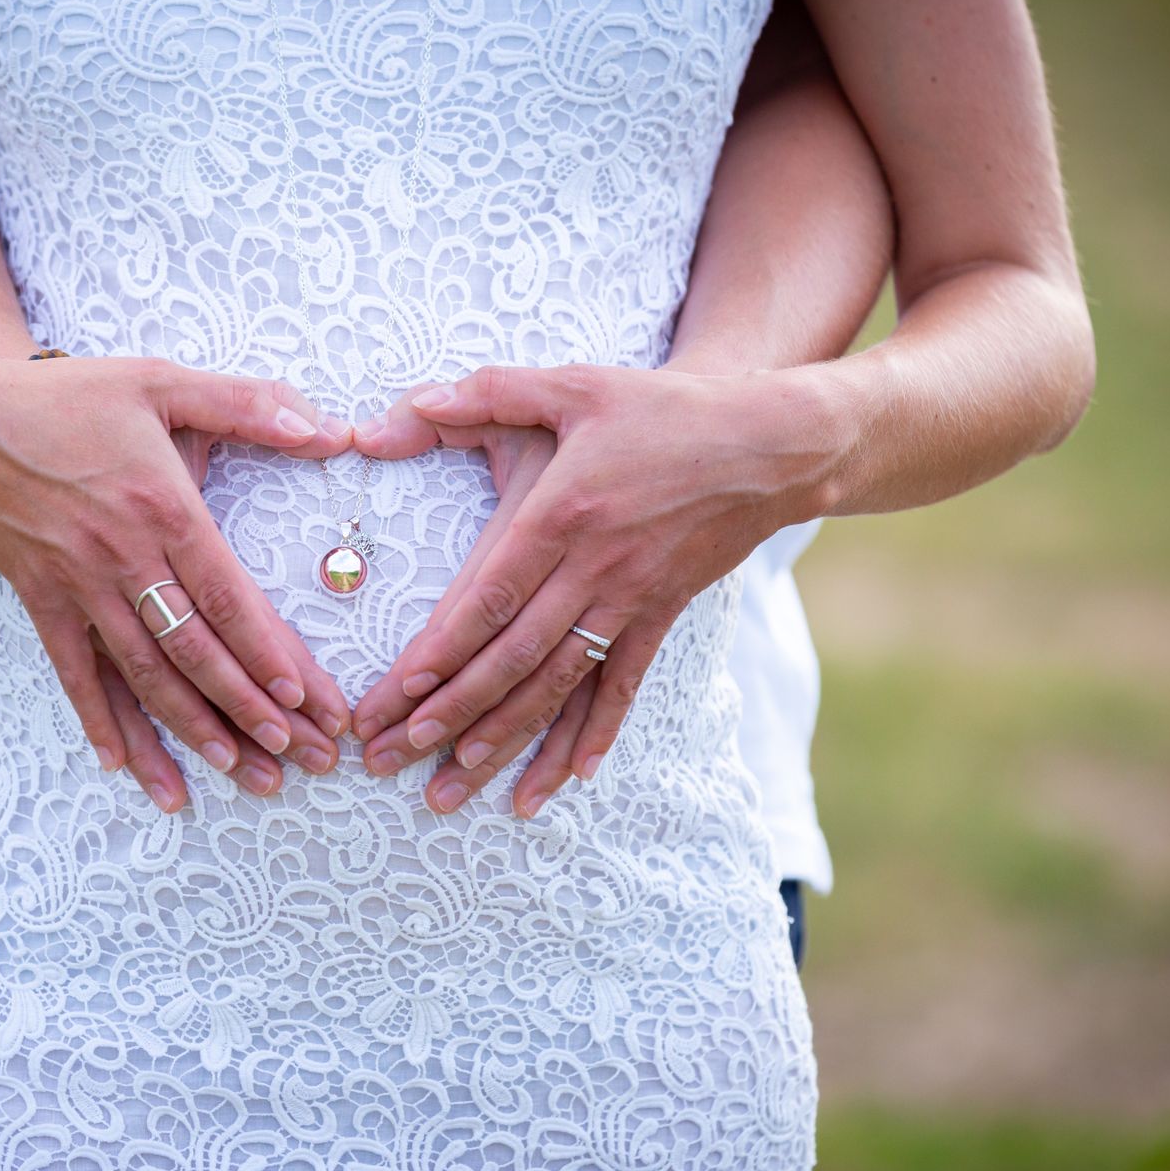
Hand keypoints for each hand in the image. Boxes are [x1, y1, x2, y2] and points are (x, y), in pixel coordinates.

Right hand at [0, 345, 355, 810]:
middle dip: (250, 710)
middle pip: (195, 651)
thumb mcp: (161, 380)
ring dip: (192, 730)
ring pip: (143, 675)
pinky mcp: (40, 600)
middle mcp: (123, 558)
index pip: (227, 597)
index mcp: (163, 507)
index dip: (267, 653)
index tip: (305, 699)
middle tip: (297, 758)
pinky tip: (125, 768)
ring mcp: (77, 586)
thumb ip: (248, 404)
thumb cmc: (65, 398)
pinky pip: (74, 674)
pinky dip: (101, 723)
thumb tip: (328, 430)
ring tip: (238, 774)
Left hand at [351, 361, 849, 816]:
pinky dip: (595, 733)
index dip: (443, 650)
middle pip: (514, 655)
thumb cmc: (663, 408)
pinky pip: (623, 685)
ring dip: (506, 738)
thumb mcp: (574, 385)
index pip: (490, 596)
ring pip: (558, 683)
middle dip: (454, 711)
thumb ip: (487, 393)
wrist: (769, 444)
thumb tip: (403, 404)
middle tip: (400, 753)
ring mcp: (631, 599)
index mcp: (564, 512)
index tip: (400, 693)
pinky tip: (570, 779)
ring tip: (458, 785)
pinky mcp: (662, 614)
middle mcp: (595, 568)